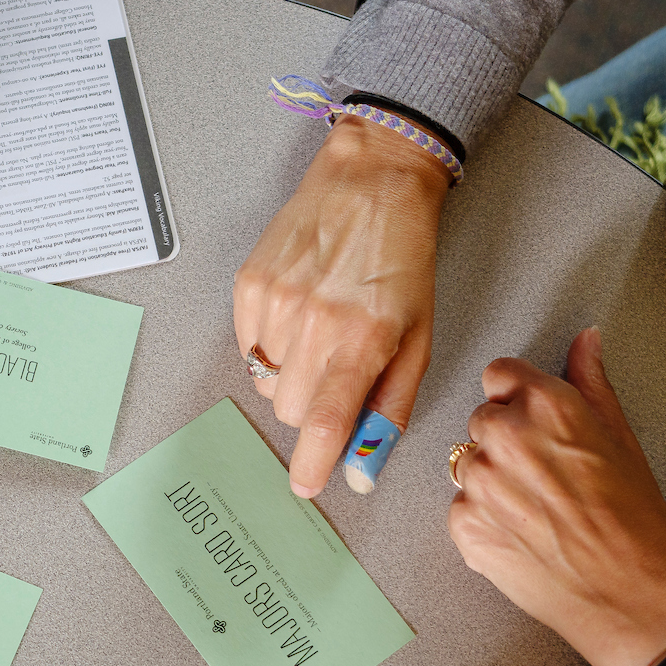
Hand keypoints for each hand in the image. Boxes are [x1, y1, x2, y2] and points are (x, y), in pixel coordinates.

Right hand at [233, 115, 448, 496]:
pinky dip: (269, 344)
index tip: (306, 485)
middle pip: (290, 410)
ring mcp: (275, 302)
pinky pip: (248, 347)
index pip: (322, 423)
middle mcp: (313, 322)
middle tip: (335, 372)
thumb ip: (388, 407)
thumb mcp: (417, 339)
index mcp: (362, 338)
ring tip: (319, 331)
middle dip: (311, 408)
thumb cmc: (403, 258)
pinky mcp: (248, 285)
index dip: (311, 465)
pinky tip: (298, 311)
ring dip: (290, 373)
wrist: (372, 180)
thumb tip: (362, 469)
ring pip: (266, 381)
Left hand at [446, 328, 665, 665]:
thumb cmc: (634, 519)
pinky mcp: (464, 526)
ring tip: (537, 509)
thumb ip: (591, 382)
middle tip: (546, 475)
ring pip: (468, 464)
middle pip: (482, 420)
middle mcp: (504, 437)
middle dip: (507, 440)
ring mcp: (479, 483)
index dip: (518, 396)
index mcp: (545, 405)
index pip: (500, 374)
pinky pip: (462, 507)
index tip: (532, 417)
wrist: (626, 593)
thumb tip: (584, 340)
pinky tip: (523, 534)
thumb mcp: (621, 437)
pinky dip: (484, 519)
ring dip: (492, 479)